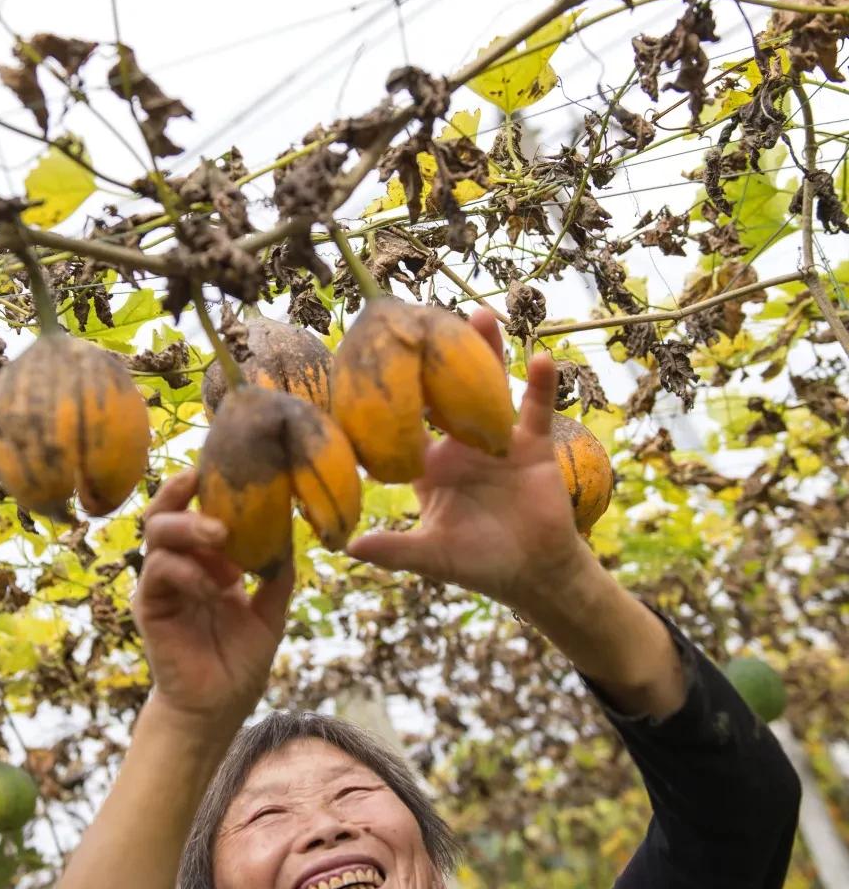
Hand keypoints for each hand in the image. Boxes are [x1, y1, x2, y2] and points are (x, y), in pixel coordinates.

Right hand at [131, 468, 293, 728]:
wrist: (217, 708)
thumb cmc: (239, 660)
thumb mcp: (270, 612)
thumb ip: (278, 575)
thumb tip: (292, 533)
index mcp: (203, 559)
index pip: (194, 509)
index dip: (203, 485)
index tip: (225, 466)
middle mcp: (177, 564)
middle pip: (166, 510)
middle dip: (187, 495)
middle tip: (218, 498)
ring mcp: (161, 583)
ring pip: (156, 533)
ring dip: (189, 529)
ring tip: (221, 538)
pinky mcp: (149, 607)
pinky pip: (158, 572)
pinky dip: (188, 572)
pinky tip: (214, 588)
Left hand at [345, 310, 587, 612]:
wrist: (533, 573)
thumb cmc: (477, 563)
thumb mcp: (432, 556)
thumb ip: (394, 550)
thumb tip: (348, 548)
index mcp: (429, 465)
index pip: (403, 424)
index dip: (389, 397)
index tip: (373, 362)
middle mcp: (459, 444)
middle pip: (446, 392)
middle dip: (438, 357)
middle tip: (423, 318)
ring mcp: (497, 439)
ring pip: (491, 388)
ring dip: (488, 351)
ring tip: (480, 315)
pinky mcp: (533, 444)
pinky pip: (537, 409)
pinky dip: (541, 385)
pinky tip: (541, 358)